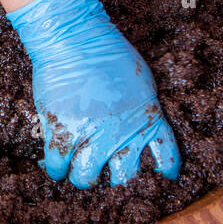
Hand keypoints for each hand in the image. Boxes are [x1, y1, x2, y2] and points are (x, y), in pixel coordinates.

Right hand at [7, 0, 182, 188]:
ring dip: (82, 178)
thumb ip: (143, 110)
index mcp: (148, 120)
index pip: (166, 158)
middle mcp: (122, 135)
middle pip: (124, 179)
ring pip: (86, 177)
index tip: (160, 179)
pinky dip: (56, 169)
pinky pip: (57, 165)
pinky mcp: (62, 132)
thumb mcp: (141, 83)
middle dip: (117, 184)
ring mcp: (91, 136)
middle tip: (106, 175)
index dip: (164, 172)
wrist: (75, 40)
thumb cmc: (109, 53)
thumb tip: (138, 127)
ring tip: (78, 173)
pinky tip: (57, 167)